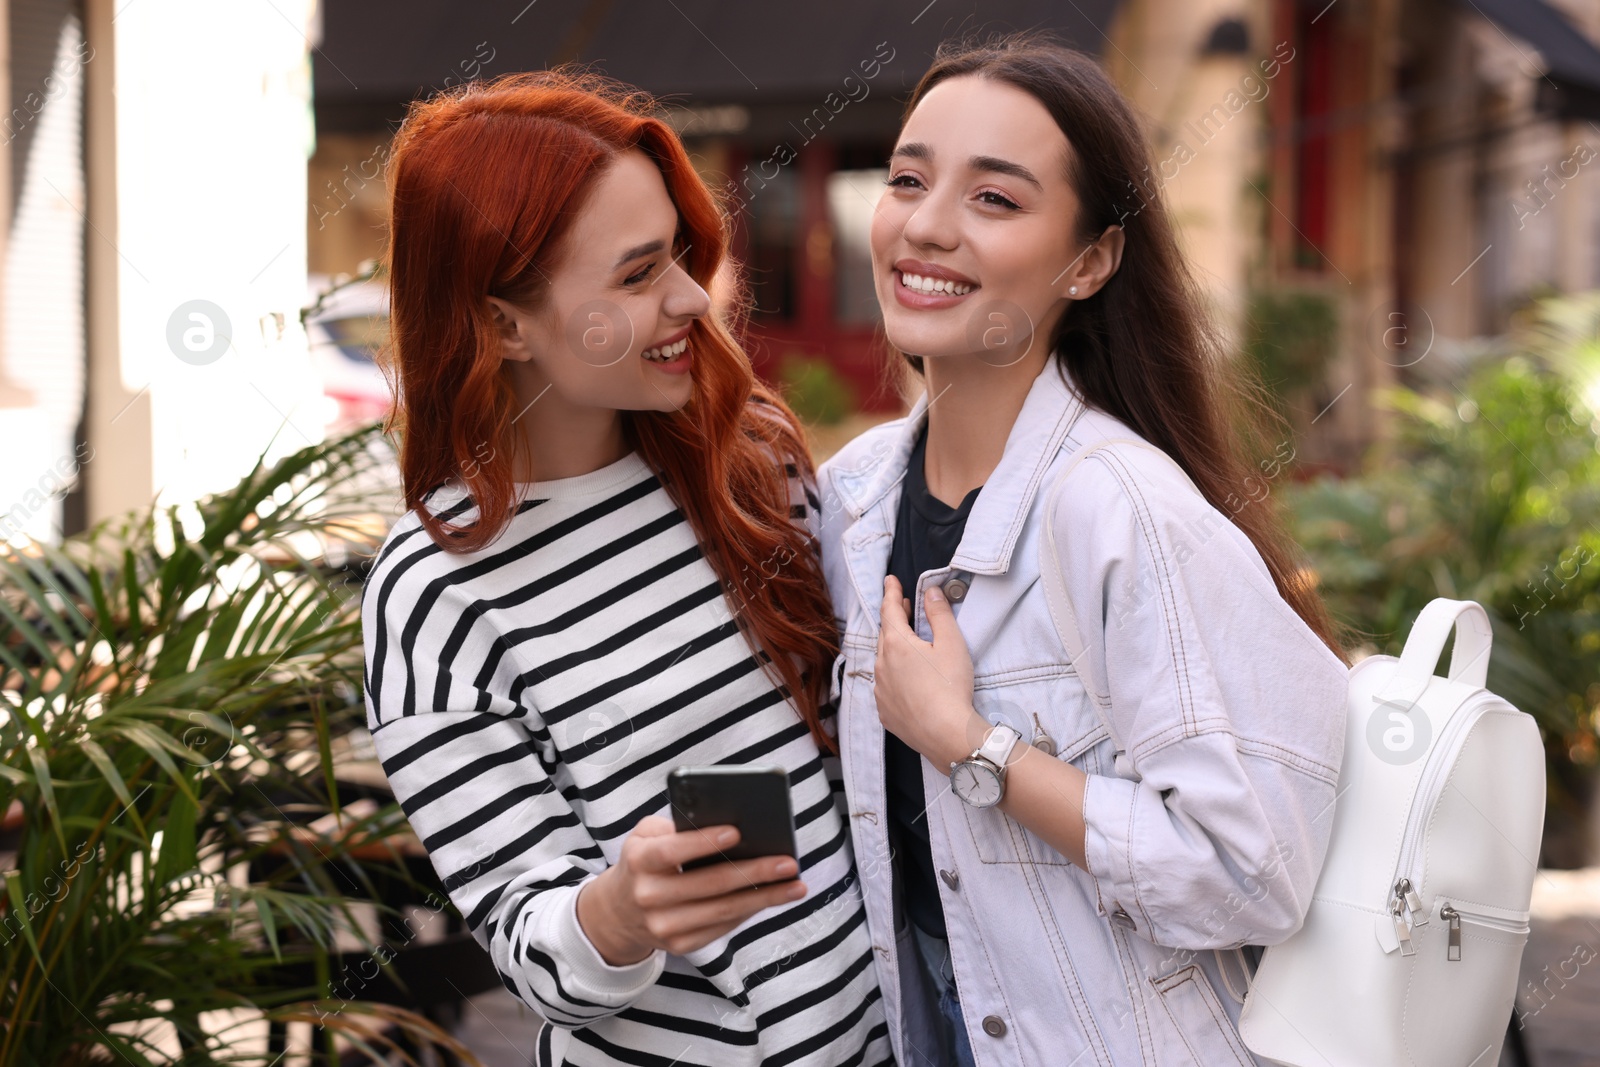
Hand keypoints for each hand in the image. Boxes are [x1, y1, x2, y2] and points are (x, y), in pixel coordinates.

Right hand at [576, 816, 805, 964]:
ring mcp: (665, 926)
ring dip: (765, 898)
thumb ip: (675, 826)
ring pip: (724, 910)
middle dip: (755, 873)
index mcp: (639, 861)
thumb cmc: (645, 861)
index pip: (672, 851)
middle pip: (710, 885)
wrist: (619, 912)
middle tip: (789, 862)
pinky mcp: (681, 945)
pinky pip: (724, 926)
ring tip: (796, 884)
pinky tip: (774, 898)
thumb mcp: (646, 836)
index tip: (737, 831)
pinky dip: (751, 910)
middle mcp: (649, 897)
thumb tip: (728, 828)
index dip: (703, 842)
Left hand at [875, 576, 987, 768]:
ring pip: (883, 661)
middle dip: (894, 618)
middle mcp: (881, 665)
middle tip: (903, 607)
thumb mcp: (951, 644)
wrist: (946, 734)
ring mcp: (880, 690)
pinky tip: (906, 679)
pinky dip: (893, 675)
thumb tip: (930, 592)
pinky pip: (885, 686)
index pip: (889, 609)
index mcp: (896, 644)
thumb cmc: (951, 686)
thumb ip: (939, 614)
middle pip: (885, 634)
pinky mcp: (885, 711)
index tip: (890, 580)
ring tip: (907, 643)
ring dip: (893, 648)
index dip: (891, 592)